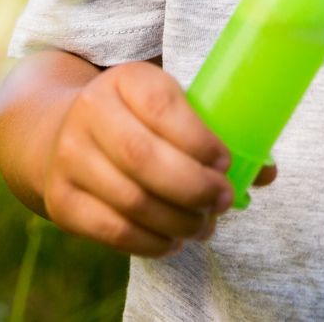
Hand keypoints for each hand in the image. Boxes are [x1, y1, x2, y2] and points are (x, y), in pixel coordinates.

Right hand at [42, 60, 276, 257]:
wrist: (57, 133)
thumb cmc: (135, 120)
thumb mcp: (163, 106)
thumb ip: (211, 131)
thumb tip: (266, 172)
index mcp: (125, 79)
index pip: (163, 106)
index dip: (199, 140)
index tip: (226, 163)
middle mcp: (89, 112)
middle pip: (143, 158)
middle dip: (194, 187)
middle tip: (222, 201)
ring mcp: (69, 158)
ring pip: (131, 200)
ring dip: (178, 222)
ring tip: (203, 226)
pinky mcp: (61, 201)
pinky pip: (112, 231)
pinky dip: (151, 243)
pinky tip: (173, 241)